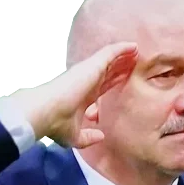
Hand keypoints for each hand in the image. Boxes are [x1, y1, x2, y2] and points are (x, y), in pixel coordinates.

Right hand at [11, 42, 138, 147]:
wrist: (46, 113)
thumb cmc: (55, 124)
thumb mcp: (75, 137)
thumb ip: (88, 137)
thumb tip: (101, 137)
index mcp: (83, 97)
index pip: (102, 87)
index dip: (113, 82)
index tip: (125, 81)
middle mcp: (86, 83)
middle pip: (108, 72)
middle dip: (120, 67)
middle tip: (134, 63)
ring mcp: (89, 73)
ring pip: (110, 60)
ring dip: (123, 56)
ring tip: (137, 51)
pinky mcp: (92, 66)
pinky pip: (110, 53)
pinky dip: (122, 49)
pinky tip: (133, 46)